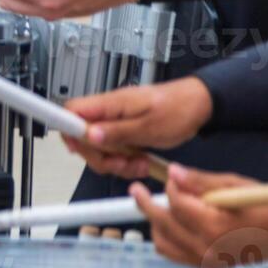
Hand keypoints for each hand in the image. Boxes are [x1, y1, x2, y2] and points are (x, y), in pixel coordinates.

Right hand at [63, 77, 213, 178]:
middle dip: (98, 156)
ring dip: (113, 162)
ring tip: (136, 164)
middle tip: (120, 162)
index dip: (68, 130)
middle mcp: (108, 112)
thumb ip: (118, 132)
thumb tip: (89, 135)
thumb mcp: (150, 126)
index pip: (71, 110)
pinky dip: (122, 161)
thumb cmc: (179, 109)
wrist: (199, 105)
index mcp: (110, 104)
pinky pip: (111, 150)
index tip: (79, 148)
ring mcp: (114, 122)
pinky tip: (139, 162)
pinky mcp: (122, 132)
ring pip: (96, 148)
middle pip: (81, 136)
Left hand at [133, 166, 267, 267]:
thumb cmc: (264, 206)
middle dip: (146, 204)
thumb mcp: (236, 186)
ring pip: (162, 243)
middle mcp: (206, 247)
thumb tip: (172, 172)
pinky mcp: (208, 267)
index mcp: (214, 225)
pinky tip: (169, 223)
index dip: (171, 187)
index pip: (176, 203)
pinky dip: (166, 238)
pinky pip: (173, 254)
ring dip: (155, 223)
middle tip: (135, 189)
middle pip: (162, 224)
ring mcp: (206, 261)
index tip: (171, 178)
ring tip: (155, 206)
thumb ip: (201, 182)